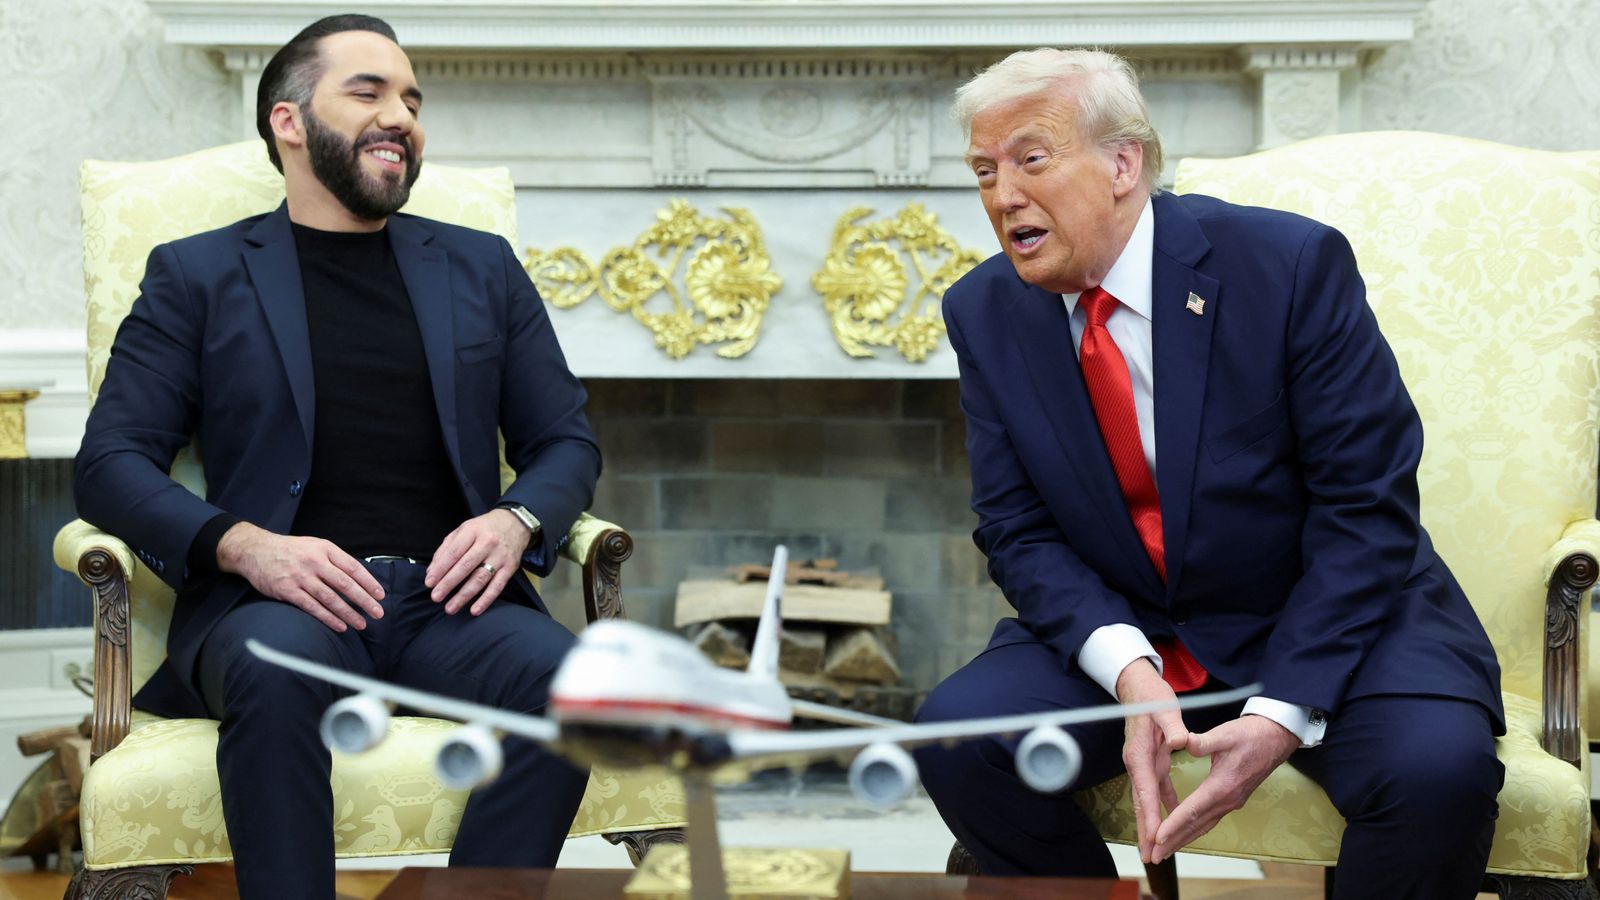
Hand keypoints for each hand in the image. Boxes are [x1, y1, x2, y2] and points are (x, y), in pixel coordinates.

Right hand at [216, 522, 384, 631]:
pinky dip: (328, 618)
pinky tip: (340, 626)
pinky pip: (312, 607)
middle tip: (378, 612)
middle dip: (364, 600)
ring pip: (330, 598)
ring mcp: (300, 576)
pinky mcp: (287, 590)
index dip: (368, 582)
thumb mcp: (314, 546)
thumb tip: (358, 578)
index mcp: (324, 549)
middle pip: (345, 584)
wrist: (255, 550)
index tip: (380, 595)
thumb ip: (334, 560)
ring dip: (348, 613)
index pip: (352, 567)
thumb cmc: (290, 550)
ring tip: (361, 623)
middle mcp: (314, 562)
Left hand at [425, 508, 533, 615]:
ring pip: (480, 578)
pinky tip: (475, 610)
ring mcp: (500, 556)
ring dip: (464, 595)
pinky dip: (486, 599)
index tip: (429, 583)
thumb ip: (446, 548)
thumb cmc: (484, 529)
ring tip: (450, 608)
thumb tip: (432, 571)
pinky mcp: (510, 567)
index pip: (454, 552)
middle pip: (466, 566)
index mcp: (472, 531)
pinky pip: (497, 586)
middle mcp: (487, 543)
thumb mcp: (464, 530)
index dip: (440, 569)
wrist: (516, 523)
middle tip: (436, 597)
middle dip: (449, 583)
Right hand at [1116, 660, 1186, 864]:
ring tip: (1157, 848)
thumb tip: (1182, 741)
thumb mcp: (1164, 708)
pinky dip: (1162, 806)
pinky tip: (1171, 818)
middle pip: (1141, 802)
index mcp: (1140, 753)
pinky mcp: (1150, 760)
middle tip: (1150, 857)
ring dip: (1151, 824)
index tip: (1155, 836)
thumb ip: (1173, 726)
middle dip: (1146, 831)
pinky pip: (1156, 789)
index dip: (1151, 814)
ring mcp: (1142, 763)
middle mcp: (1137, 762)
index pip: (1146, 790)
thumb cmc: (1151, 696)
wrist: (1138, 687)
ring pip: (1147, 799)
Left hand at [1150, 714, 1299, 862]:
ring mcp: (1231, 802)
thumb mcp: (1225, 734)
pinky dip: (1194, 830)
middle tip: (1155, 856)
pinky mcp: (1232, 800)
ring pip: (1203, 826)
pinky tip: (1184, 833)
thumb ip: (1204, 741)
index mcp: (1223, 785)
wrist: (1275, 739)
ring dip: (1183, 839)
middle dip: (1174, 841)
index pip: (1193, 810)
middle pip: (1196, 826)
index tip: (1157, 837)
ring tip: (1164, 850)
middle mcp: (1228, 800)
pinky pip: (1210, 821)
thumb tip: (1184, 742)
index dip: (1174, 824)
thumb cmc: (1250, 735)